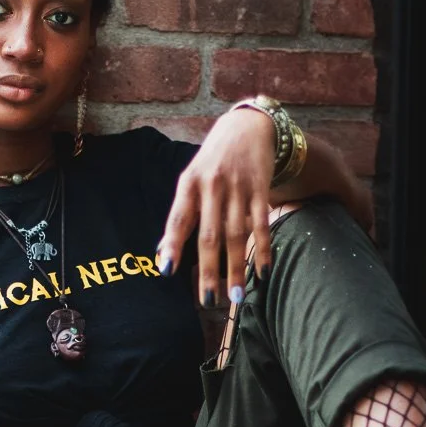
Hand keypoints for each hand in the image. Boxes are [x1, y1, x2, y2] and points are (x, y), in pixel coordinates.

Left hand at [156, 107, 275, 306]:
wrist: (248, 127)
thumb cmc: (212, 162)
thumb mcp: (190, 180)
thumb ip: (180, 216)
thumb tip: (163, 255)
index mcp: (189, 184)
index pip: (178, 219)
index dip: (172, 245)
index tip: (168, 271)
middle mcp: (213, 186)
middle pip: (209, 235)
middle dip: (208, 270)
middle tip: (208, 299)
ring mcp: (238, 188)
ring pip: (236, 235)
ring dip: (236, 268)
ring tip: (236, 295)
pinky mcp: (261, 190)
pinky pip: (261, 225)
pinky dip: (263, 249)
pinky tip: (262, 273)